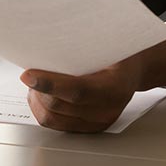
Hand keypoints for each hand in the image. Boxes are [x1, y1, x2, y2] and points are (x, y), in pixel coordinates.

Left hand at [19, 29, 165, 132]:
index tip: (28, 74)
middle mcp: (108, 109)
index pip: (78, 90)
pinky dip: (43, 109)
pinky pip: (56, 124)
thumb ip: (82, 44)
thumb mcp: (109, 40)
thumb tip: (48, 38)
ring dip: (37, 100)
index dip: (50, 83)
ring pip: (53, 118)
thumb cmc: (122, 51)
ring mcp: (99, 121)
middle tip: (29, 73)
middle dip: (38, 89)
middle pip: (60, 106)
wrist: (137, 67)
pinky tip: (41, 95)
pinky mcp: (89, 127)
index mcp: (117, 86)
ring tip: (34, 83)